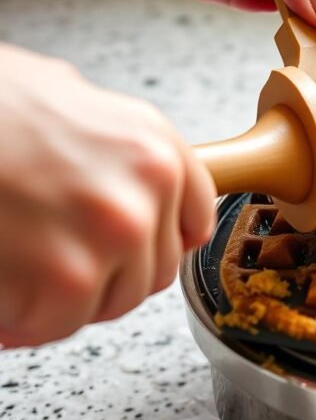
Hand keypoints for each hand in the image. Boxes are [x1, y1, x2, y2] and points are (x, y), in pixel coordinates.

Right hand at [0, 43, 216, 347]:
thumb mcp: (62, 95)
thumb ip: (107, 145)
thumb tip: (116, 175)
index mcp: (151, 142)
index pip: (192, 221)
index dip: (156, 243)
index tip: (132, 253)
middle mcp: (147, 185)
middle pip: (153, 271)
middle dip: (104, 278)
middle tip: (53, 268)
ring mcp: (115, 232)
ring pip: (111, 302)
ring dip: (64, 302)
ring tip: (19, 273)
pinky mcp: (70, 276)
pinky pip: (60, 324)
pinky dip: (24, 321)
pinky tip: (2, 295)